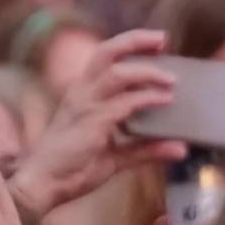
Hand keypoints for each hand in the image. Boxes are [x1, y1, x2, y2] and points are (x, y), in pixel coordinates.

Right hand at [8, 29, 192, 218]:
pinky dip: (147, 99)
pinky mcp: (93, 122)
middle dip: (136, 41)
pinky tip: (165, 101)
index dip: (130, 45)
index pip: (104, 57)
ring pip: (118, 72)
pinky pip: (125, 103)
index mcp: (82, 93)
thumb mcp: (116, 157)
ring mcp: (86, 105)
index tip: (157, 46)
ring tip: (172, 80)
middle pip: (107, 52)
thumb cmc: (72, 169)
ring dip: (148, 72)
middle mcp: (82, 92)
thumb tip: (180, 148)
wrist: (44, 184)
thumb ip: (146, 149)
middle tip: (163, 40)